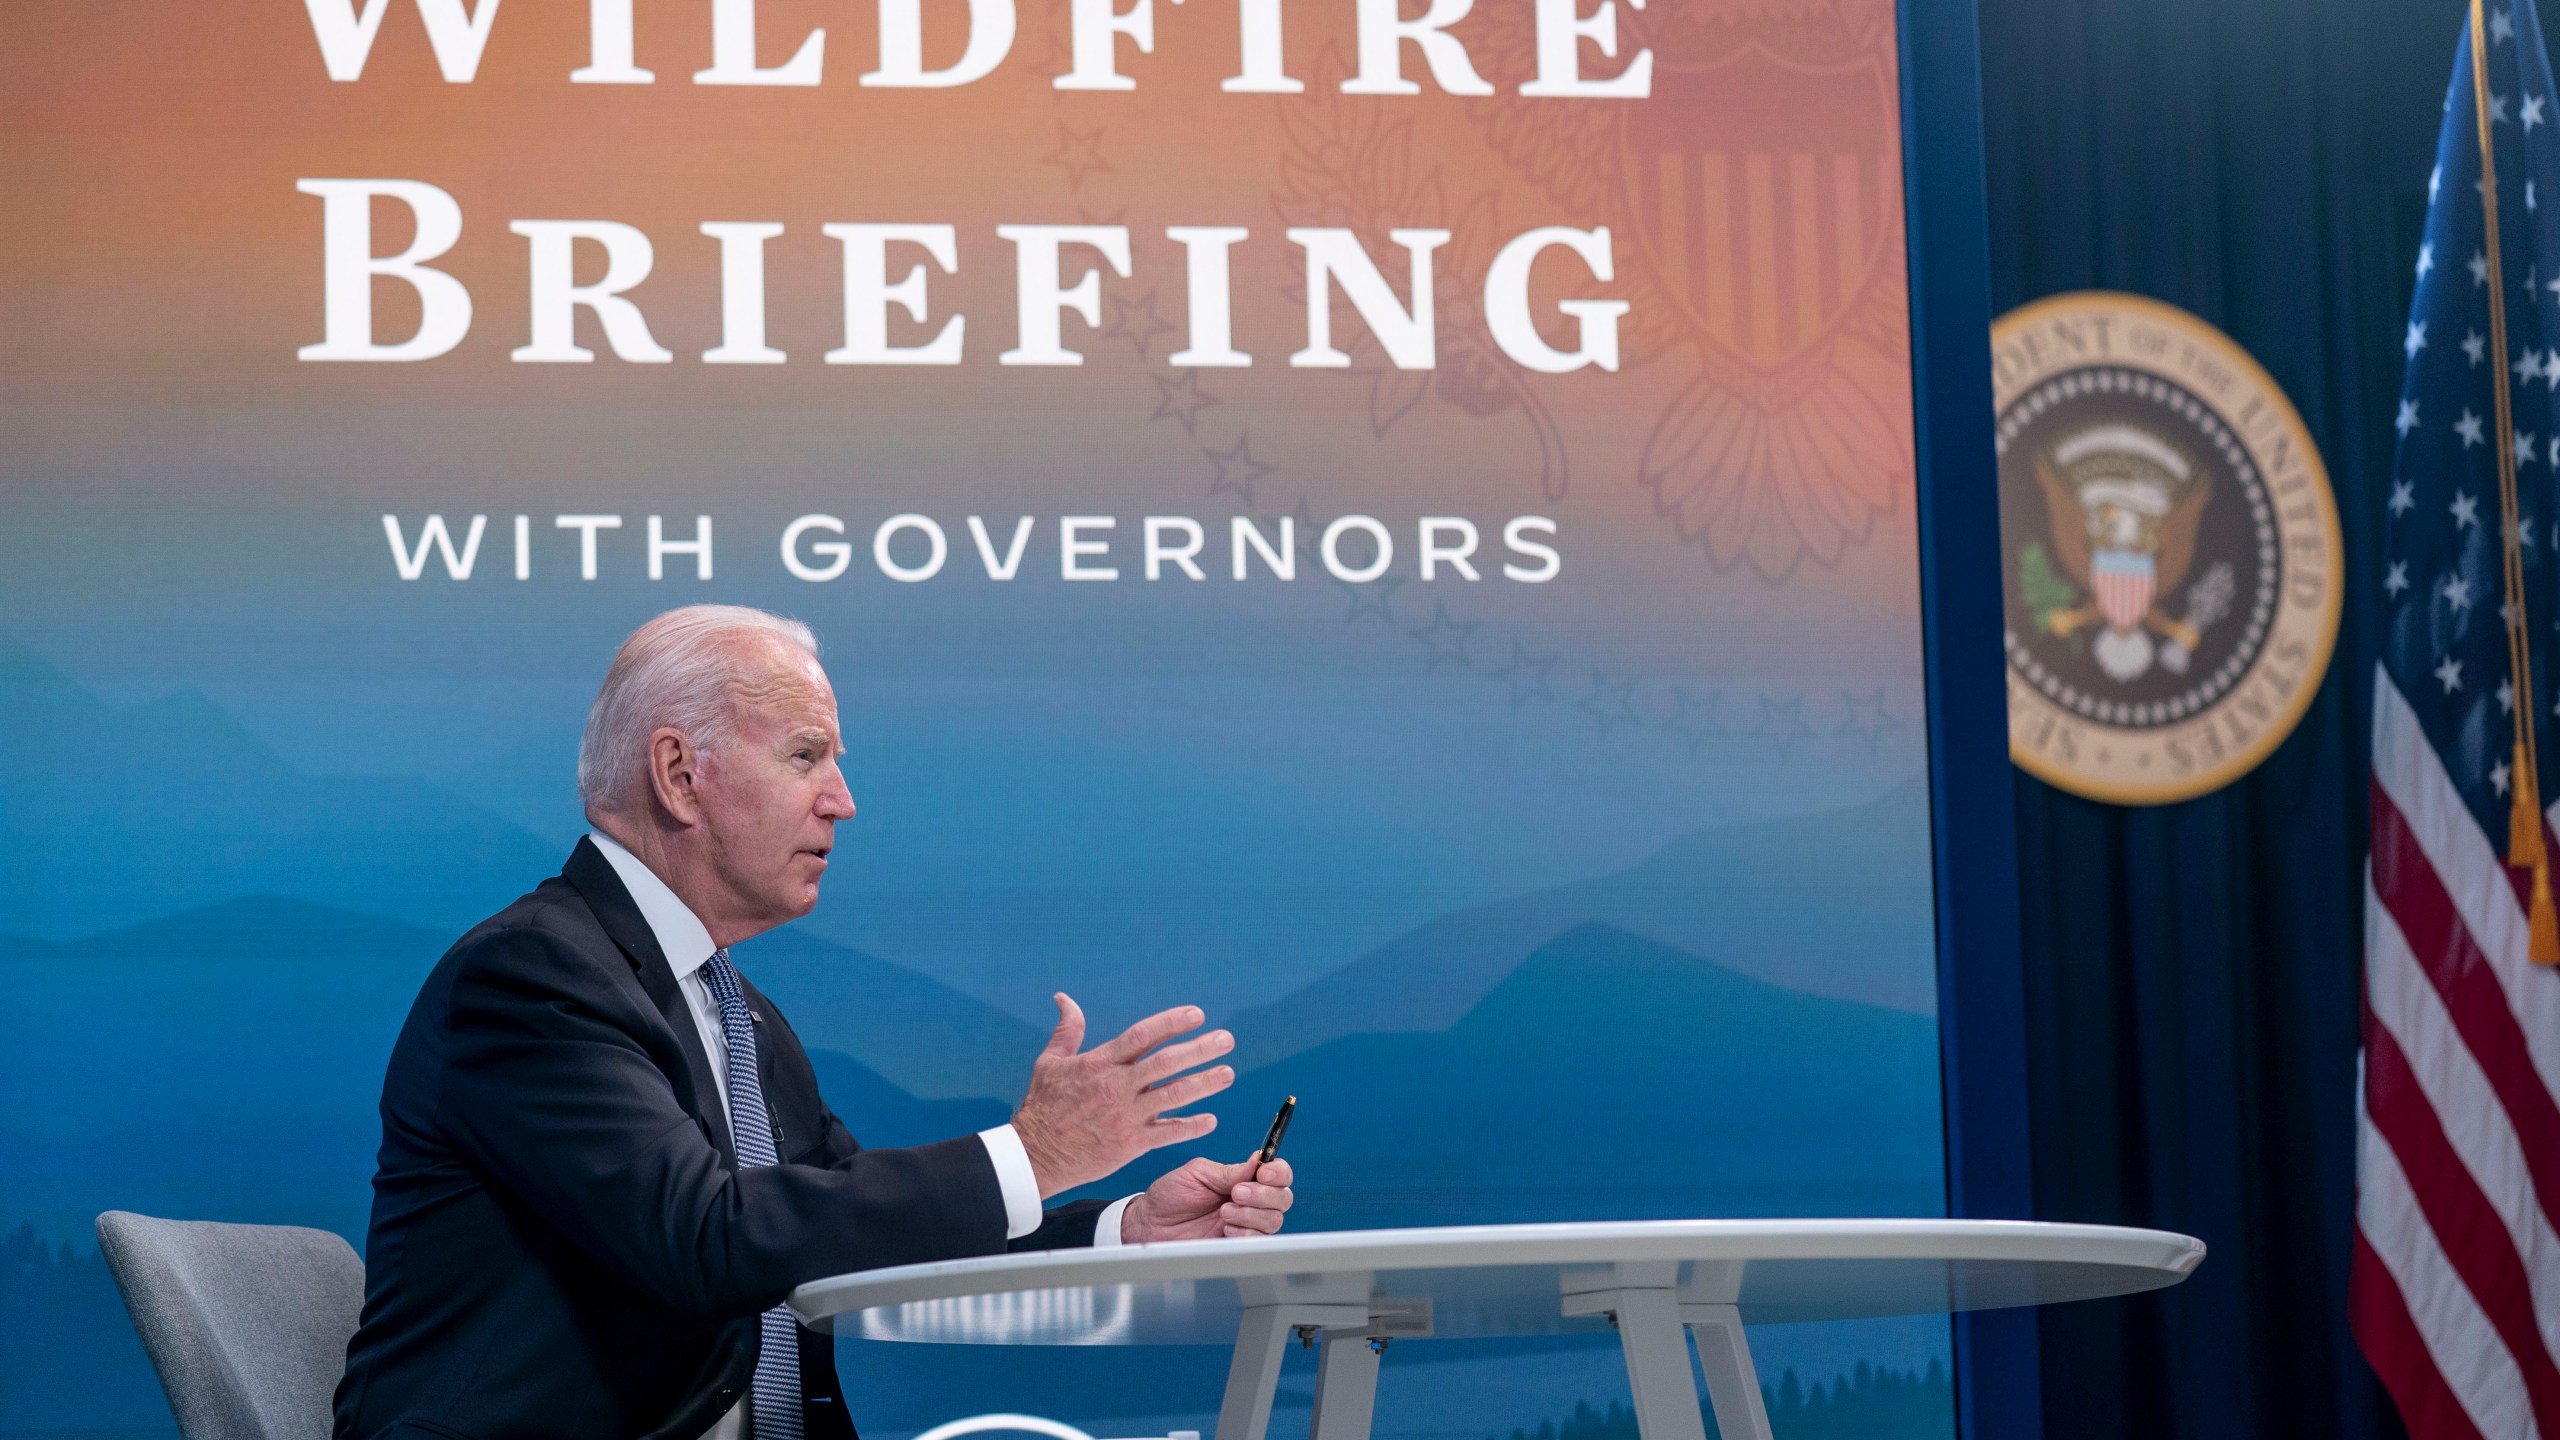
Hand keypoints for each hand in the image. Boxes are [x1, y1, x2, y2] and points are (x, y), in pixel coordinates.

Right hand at [1012, 994, 1234, 1197]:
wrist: (1038, 1155)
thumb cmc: (1042, 1106)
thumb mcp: (1050, 1062)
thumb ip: (1067, 1029)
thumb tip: (1063, 998)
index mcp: (1100, 1063)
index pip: (1143, 1036)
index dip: (1171, 1023)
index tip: (1197, 1014)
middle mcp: (1117, 1087)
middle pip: (1166, 1063)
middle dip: (1199, 1049)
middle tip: (1226, 1040)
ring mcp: (1127, 1116)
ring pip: (1174, 1096)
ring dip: (1205, 1084)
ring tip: (1228, 1073)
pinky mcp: (1132, 1143)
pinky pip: (1168, 1134)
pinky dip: (1191, 1127)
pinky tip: (1211, 1120)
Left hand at [1121, 1155, 1294, 1242]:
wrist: (1150, 1225)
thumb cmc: (1170, 1196)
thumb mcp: (1198, 1174)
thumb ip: (1229, 1171)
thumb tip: (1258, 1160)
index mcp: (1242, 1178)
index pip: (1277, 1173)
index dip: (1278, 1172)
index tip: (1262, 1172)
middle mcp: (1250, 1201)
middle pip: (1283, 1197)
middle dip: (1262, 1195)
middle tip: (1235, 1194)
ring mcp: (1246, 1224)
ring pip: (1274, 1219)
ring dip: (1251, 1215)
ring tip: (1224, 1212)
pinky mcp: (1239, 1245)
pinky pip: (1259, 1241)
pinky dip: (1245, 1234)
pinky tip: (1226, 1230)